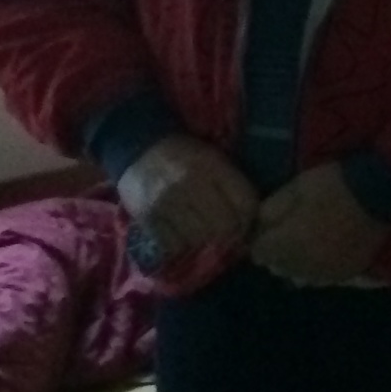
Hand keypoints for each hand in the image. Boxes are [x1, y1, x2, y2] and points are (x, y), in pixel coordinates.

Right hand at [117, 135, 259, 266]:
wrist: (139, 147)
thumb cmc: (184, 155)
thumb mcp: (214, 159)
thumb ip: (233, 185)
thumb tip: (252, 219)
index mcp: (212, 166)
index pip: (244, 203)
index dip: (249, 219)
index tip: (245, 223)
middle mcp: (190, 184)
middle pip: (223, 226)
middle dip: (228, 233)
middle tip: (224, 233)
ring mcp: (167, 202)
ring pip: (199, 238)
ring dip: (204, 239)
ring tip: (200, 232)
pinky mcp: (148, 216)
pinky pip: (173, 244)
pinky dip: (180, 244)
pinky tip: (180, 233)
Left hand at [248, 165, 389, 286]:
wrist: (378, 192)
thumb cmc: (333, 184)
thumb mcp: (296, 186)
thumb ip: (273, 208)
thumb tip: (260, 223)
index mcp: (289, 242)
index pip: (260, 253)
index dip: (259, 240)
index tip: (262, 230)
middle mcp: (306, 263)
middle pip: (279, 268)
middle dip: (276, 254)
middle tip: (282, 236)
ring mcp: (329, 270)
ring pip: (301, 278)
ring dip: (296, 265)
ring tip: (301, 247)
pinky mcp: (349, 272)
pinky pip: (325, 280)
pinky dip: (318, 270)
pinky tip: (320, 257)